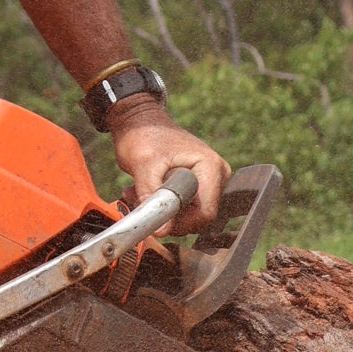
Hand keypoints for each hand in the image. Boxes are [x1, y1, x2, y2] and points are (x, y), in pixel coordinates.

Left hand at [109, 102, 229, 233]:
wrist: (138, 120)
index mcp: (211, 167)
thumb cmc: (143, 134)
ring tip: (136, 194)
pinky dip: (161, 206)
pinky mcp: (197, 186)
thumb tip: (161, 230)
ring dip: (160, 212)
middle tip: (140, 203)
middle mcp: (216, 175)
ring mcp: (208, 181)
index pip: (206, 212)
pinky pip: (183, 209)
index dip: (181, 224)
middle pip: (198, 216)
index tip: (157, 224)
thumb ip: (152, 198)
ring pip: (188, 215)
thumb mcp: (144, 165)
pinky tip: (143, 193)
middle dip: (168, 218)